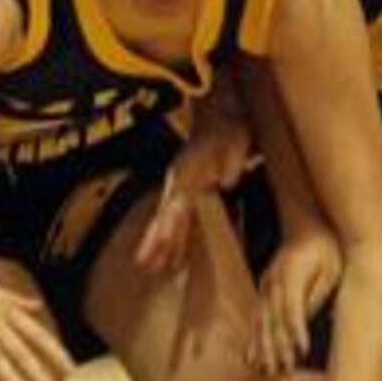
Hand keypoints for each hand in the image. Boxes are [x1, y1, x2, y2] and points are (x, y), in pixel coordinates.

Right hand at [134, 95, 251, 274]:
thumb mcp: (236, 141)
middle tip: (145, 264)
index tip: (161, 237)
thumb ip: (230, 163)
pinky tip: (172, 257)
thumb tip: (226, 181)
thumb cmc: (229, 128)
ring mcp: (180, 187)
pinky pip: (175, 219)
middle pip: (164, 215)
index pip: (176, 201)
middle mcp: (179, 182)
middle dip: (155, 240)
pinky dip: (171, 238)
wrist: (219, 114)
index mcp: (188, 171)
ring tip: (150, 267)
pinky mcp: (186, 192)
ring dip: (159, 244)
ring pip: (166, 220)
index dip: (170, 221)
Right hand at [251, 226, 342, 376]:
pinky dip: (254, 339)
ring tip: (266, 371)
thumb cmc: (326, 249)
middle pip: (273, 319)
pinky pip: (257, 318)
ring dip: (264, 348)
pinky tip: (252, 357)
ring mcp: (265, 286)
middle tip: (282, 371)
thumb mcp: (330, 267)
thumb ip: (317, 293)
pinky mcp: (264, 290)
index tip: (303, 351)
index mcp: (292, 275)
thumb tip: (308, 319)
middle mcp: (274, 282)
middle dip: (278, 347)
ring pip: (262, 321)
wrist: (307, 225)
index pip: (293, 308)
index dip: (296, 331)